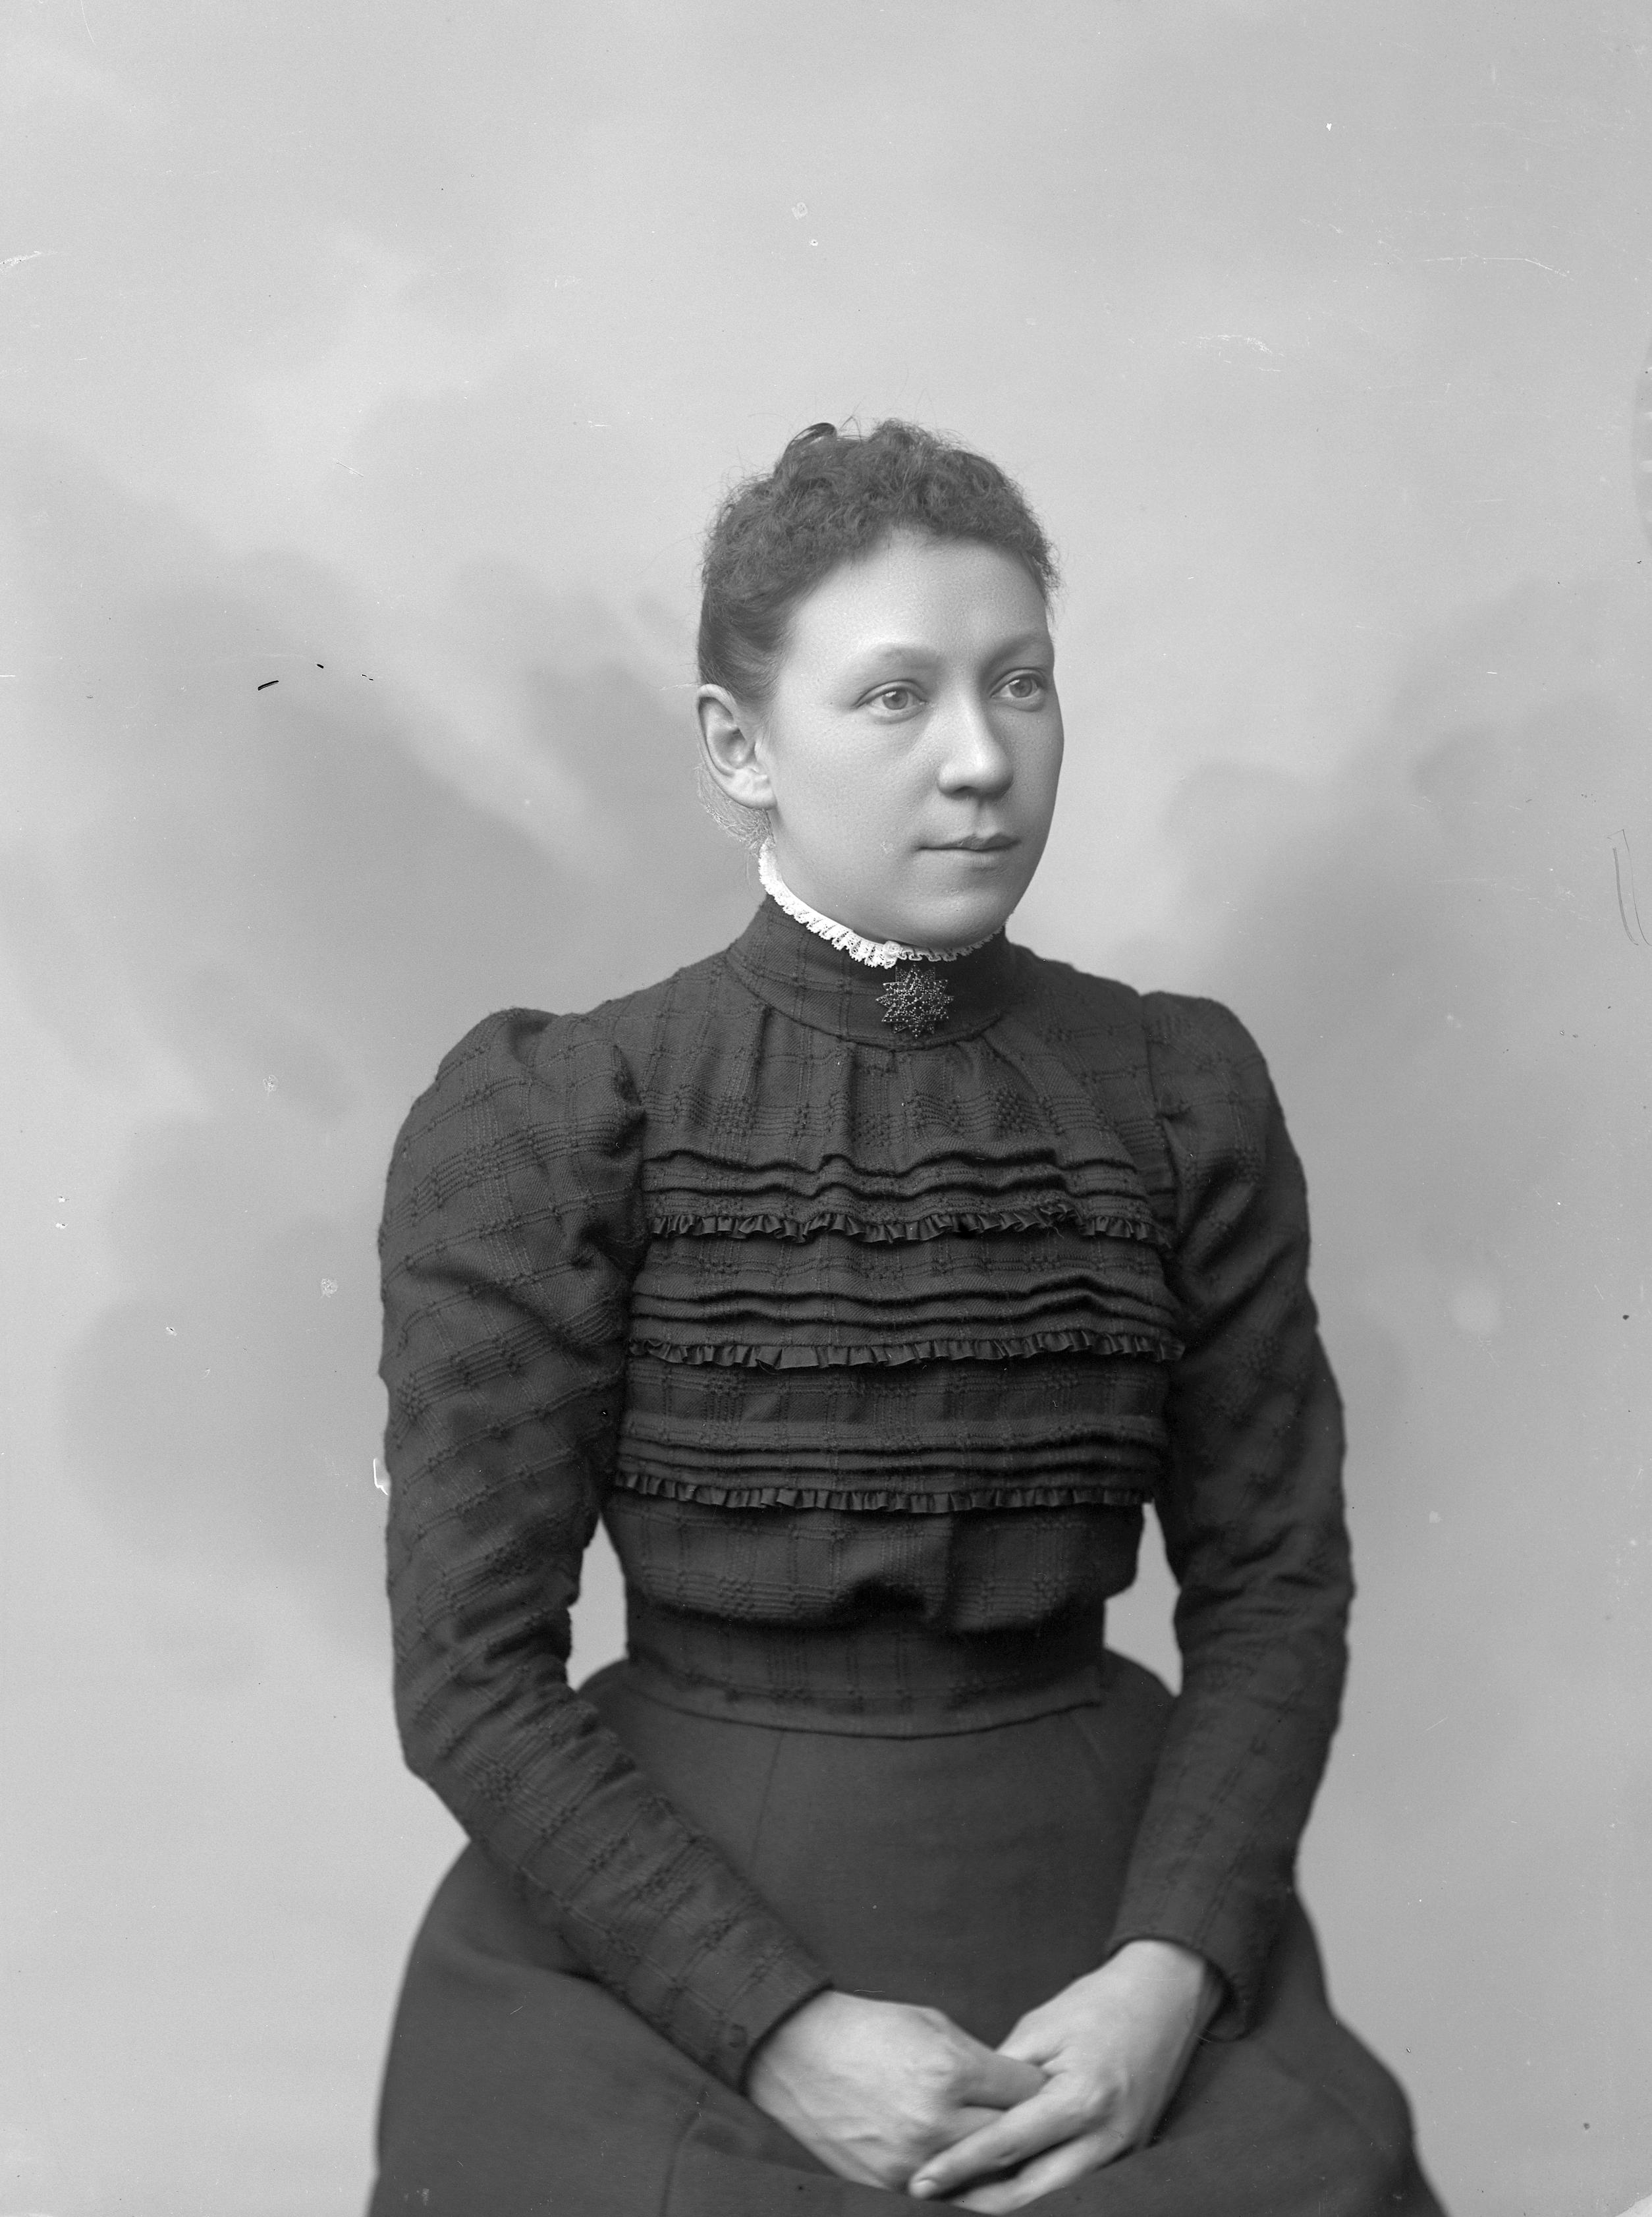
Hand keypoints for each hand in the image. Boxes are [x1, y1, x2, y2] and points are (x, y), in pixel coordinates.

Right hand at [746, 1989, 1046, 2191]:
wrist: (798, 2055)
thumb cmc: (868, 2030)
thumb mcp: (933, 2026)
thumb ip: (979, 2062)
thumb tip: (1014, 2088)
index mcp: (951, 2070)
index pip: (1025, 2092)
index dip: (1038, 2087)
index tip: (1047, 2086)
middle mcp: (936, 2121)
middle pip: (1011, 2139)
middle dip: (1026, 2128)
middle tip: (1036, 2121)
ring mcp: (912, 2159)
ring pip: (982, 2176)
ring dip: (995, 2162)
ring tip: (1004, 2147)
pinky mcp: (888, 2183)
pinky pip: (944, 2193)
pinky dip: (959, 2179)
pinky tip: (964, 2163)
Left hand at [908, 1941, 1220, 2210]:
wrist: (1162, 2000)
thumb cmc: (1096, 2006)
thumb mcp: (1040, 2028)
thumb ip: (1002, 2076)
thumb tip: (962, 2110)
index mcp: (1080, 2099)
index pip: (1008, 2145)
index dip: (961, 2165)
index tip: (923, 2180)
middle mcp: (1104, 2137)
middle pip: (1032, 2192)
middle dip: (980, 2200)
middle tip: (933, 2197)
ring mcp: (1120, 2152)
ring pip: (1054, 2197)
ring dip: (1008, 2199)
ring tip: (961, 2194)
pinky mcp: (1126, 2155)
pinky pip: (1075, 2183)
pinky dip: (1038, 2186)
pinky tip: (1005, 2180)